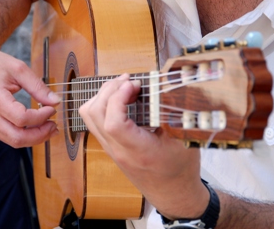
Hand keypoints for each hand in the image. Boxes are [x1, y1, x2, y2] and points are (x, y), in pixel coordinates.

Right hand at [0, 37, 60, 147]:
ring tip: (48, 127)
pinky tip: (35, 127)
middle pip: (17, 137)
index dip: (41, 117)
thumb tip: (55, 101)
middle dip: (40, 134)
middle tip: (54, 125)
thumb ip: (38, 87)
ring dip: (34, 138)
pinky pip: (7, 136)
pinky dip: (24, 135)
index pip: (22, 119)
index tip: (52, 109)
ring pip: (13, 141)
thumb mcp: (19, 69)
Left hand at [79, 74, 208, 219]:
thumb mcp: (183, 140)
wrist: (173, 193)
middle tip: (129, 80)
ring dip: (102, 96)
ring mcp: (111, 149)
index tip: (134, 84)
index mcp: (138, 152)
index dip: (119, 98)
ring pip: (89, 117)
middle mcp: (118, 151)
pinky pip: (96, 122)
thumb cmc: (180, 169)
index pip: (113, 123)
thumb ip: (171, 115)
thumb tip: (161, 87)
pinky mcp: (111, 147)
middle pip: (94, 115)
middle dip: (109, 90)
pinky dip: (103, 105)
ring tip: (123, 87)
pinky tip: (122, 100)